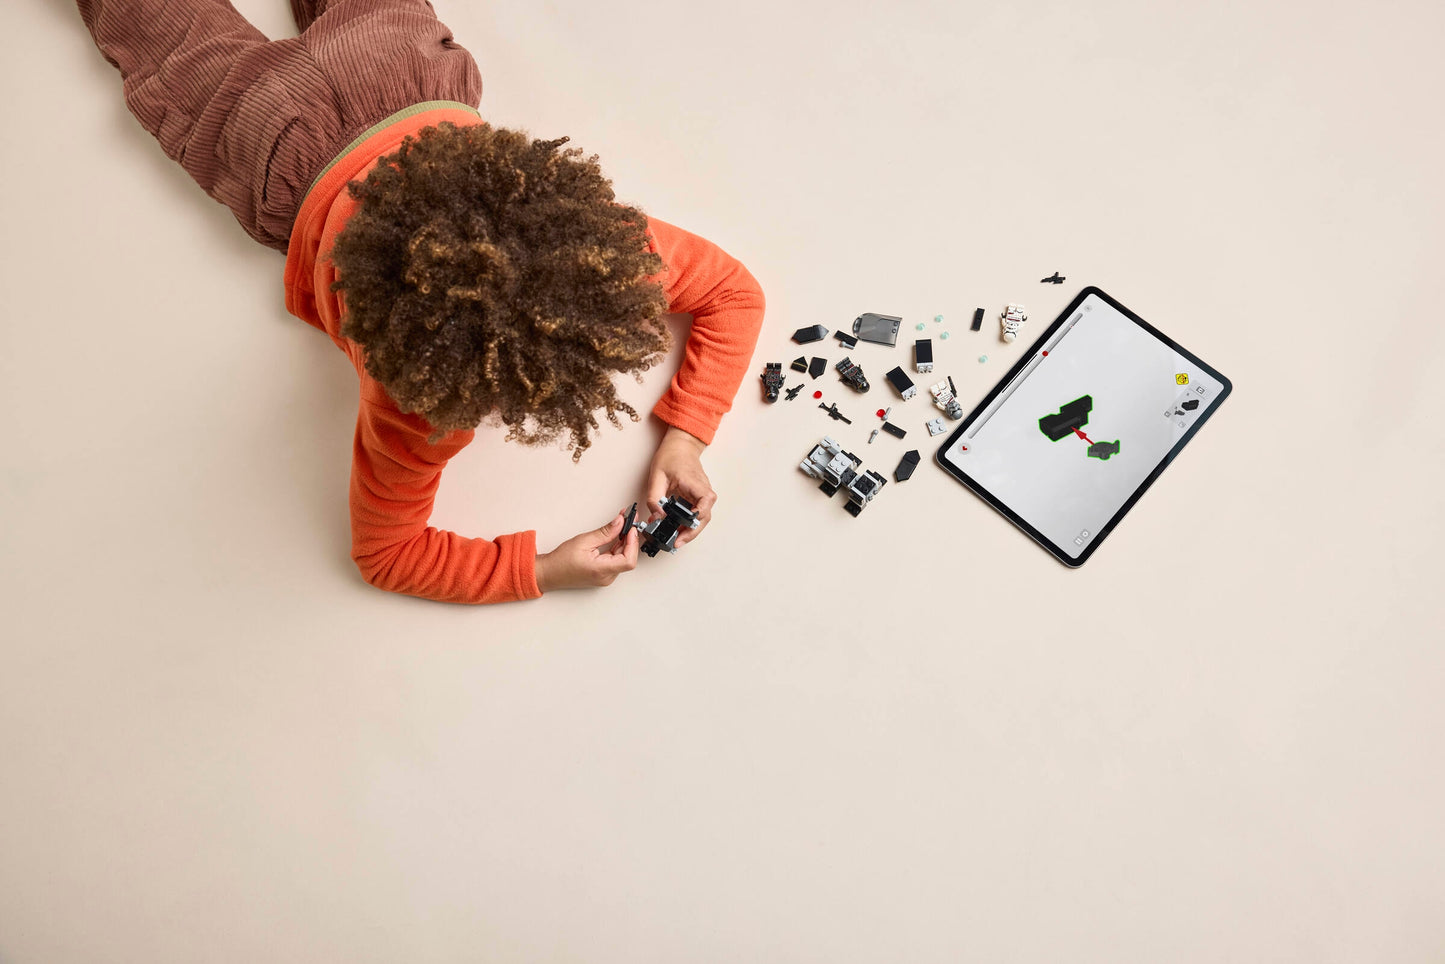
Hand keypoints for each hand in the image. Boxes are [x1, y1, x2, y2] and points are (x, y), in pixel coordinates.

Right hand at [534, 513, 638, 591]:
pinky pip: (617, 561)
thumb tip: (620, 522)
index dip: (633, 542)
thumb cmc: (561, 561)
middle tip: (629, 521)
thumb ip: (605, 532)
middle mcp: (606, 577)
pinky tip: (617, 536)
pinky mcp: (604, 574)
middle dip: (630, 538)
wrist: (549, 573)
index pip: (628, 560)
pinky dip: (619, 548)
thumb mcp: (584, 541)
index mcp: (601, 570)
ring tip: (623, 525)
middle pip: (628, 558)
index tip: (631, 528)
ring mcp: (606, 577)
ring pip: (624, 559)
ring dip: (625, 542)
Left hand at [645, 426, 715, 548]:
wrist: (680, 445)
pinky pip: (696, 514)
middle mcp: (704, 491)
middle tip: (676, 543)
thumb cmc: (671, 456)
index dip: (694, 522)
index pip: (704, 507)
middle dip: (691, 533)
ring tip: (675, 538)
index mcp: (696, 485)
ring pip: (701, 519)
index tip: (683, 531)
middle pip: (704, 518)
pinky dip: (688, 523)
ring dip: (690, 530)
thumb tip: (657, 517)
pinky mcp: (698, 498)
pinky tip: (677, 528)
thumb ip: (654, 498)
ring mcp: (703, 495)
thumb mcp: (657, 476)